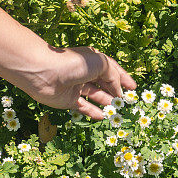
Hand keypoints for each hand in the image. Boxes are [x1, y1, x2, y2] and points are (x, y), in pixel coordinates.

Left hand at [20, 46, 137, 119]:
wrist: (44, 72)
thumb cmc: (73, 63)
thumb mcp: (100, 63)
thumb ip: (113, 75)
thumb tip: (117, 89)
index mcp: (93, 59)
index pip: (112, 69)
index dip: (123, 78)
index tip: (134, 88)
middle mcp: (85, 72)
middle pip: (104, 83)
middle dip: (116, 92)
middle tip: (127, 102)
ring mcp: (76, 86)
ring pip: (95, 96)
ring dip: (106, 103)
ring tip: (117, 111)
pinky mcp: (68, 99)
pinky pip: (83, 107)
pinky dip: (93, 112)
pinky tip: (102, 117)